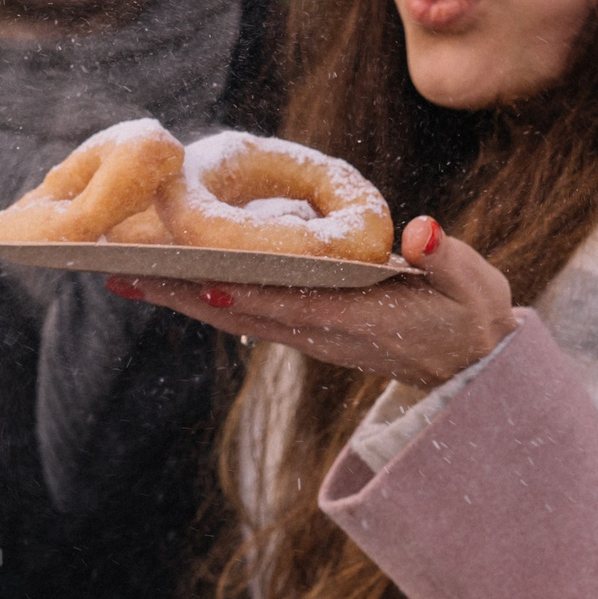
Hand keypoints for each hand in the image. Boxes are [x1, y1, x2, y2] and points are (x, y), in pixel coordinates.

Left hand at [108, 216, 519, 387]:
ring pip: (232, 315)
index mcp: (360, 318)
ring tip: (122, 275)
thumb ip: (448, 259)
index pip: (295, 305)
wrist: (468, 367)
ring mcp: (308, 334)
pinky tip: (165, 280)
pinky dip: (200, 296)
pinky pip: (241, 312)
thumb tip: (423, 232)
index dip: (247, 295)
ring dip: (178, 298)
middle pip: (242, 313)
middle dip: (183, 295)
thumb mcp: (475, 287)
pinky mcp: (302, 328)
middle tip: (123, 275)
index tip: (200, 281)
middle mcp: (322, 331)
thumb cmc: (471, 316)